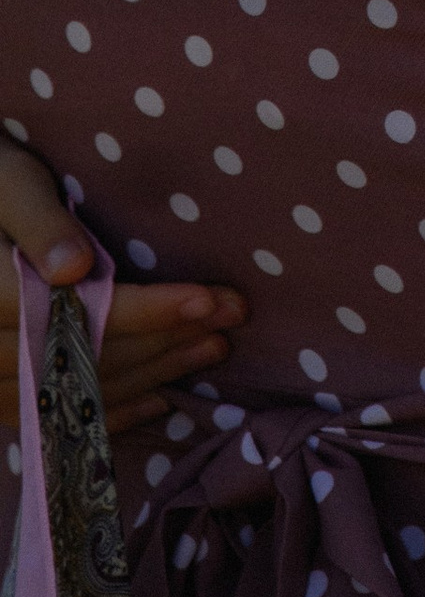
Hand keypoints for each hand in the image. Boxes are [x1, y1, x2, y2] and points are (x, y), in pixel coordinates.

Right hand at [0, 143, 245, 433]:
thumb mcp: (11, 184)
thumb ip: (39, 224)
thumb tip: (74, 268)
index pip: (73, 312)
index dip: (144, 311)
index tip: (207, 300)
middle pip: (82, 357)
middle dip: (163, 339)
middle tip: (230, 318)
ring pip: (75, 390)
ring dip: (149, 372)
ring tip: (213, 346)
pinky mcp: (0, 385)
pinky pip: (54, 413)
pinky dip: (109, 407)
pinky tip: (158, 397)